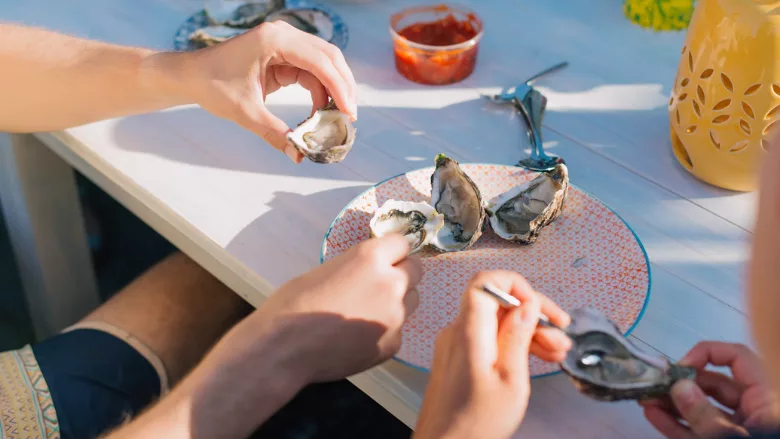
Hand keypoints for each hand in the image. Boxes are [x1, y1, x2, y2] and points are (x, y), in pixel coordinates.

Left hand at [187, 21, 357, 162]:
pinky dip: (320, 90)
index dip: (338, 88)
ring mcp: (285, 42)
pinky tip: (320, 111)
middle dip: (343, 87)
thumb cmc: (212, 86)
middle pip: (329, 57)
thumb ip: (274, 133)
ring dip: (334, 89)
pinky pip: (311, 70)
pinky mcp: (284, 54)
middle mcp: (284, 35)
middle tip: (349, 117)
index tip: (348, 113)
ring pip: (324, 63)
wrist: (191, 75)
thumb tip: (298, 155)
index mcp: (274, 40)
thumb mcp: (245, 112)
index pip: (319, 61)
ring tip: (337, 117)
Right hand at [233, 234, 421, 383]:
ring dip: (397, 302)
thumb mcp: (327, 269)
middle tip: (378, 285)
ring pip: (411, 301)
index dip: (393, 251)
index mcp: (371, 258)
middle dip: (401, 274)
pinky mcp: (393, 344)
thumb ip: (358, 267)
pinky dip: (383, 331)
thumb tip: (372, 272)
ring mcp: (396, 316)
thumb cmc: (294, 303)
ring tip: (366, 312)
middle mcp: (391, 283)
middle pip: (416, 271)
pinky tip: (358, 337)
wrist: (284, 347)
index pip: (402, 244)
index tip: (387, 258)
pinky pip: (397, 330)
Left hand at [413, 271, 571, 438]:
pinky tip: (538, 357)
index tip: (539, 304)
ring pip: (495, 321)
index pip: (485, 283)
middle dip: (532, 312)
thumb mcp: (511, 381)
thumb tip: (527, 303)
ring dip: (528, 330)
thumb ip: (518, 337)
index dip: (515, 284)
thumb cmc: (476, 424)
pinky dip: (512, 343)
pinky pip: (488, 338)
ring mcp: (456, 345)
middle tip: (561, 333)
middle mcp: (457, 332)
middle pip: (496, 302)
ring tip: (558, 351)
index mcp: (469, 333)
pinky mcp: (458, 359)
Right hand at [642, 341, 779, 437]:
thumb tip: (678, 386)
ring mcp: (737, 430)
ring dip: (672, 404)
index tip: (680, 368)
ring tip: (645, 400)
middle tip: (653, 385)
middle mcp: (752, 410)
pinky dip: (676, 425)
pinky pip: (698, 431)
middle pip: (714, 384)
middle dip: (681, 383)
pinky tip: (653, 417)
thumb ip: (705, 415)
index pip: (736, 358)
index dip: (706, 355)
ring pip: (702, 409)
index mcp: (766, 398)